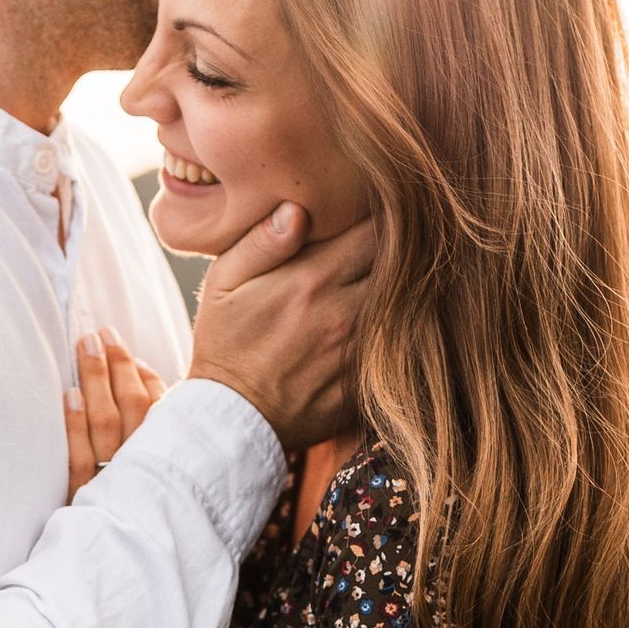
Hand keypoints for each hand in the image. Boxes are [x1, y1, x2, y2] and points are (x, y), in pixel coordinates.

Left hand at [65, 329, 166, 498]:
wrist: (136, 564)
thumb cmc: (155, 504)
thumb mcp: (169, 463)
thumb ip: (161, 417)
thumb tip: (141, 369)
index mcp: (168, 456)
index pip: (157, 404)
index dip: (138, 371)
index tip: (121, 345)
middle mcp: (145, 464)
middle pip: (130, 405)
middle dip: (115, 365)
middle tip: (100, 333)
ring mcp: (116, 480)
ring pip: (105, 422)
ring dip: (96, 381)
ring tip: (85, 347)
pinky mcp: (88, 499)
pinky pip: (81, 458)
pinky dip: (75, 425)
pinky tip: (69, 396)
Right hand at [187, 204, 375, 450]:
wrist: (233, 419)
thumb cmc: (224, 344)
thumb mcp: (223, 283)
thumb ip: (262, 242)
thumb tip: (298, 207)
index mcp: (313, 279)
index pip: (372, 229)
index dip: (376, 215)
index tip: (369, 211)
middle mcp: (346, 311)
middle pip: (397, 263)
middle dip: (395, 248)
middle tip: (385, 240)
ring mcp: (360, 348)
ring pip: (404, 302)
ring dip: (398, 287)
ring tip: (381, 279)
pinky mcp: (368, 378)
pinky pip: (399, 342)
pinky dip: (396, 327)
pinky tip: (380, 321)